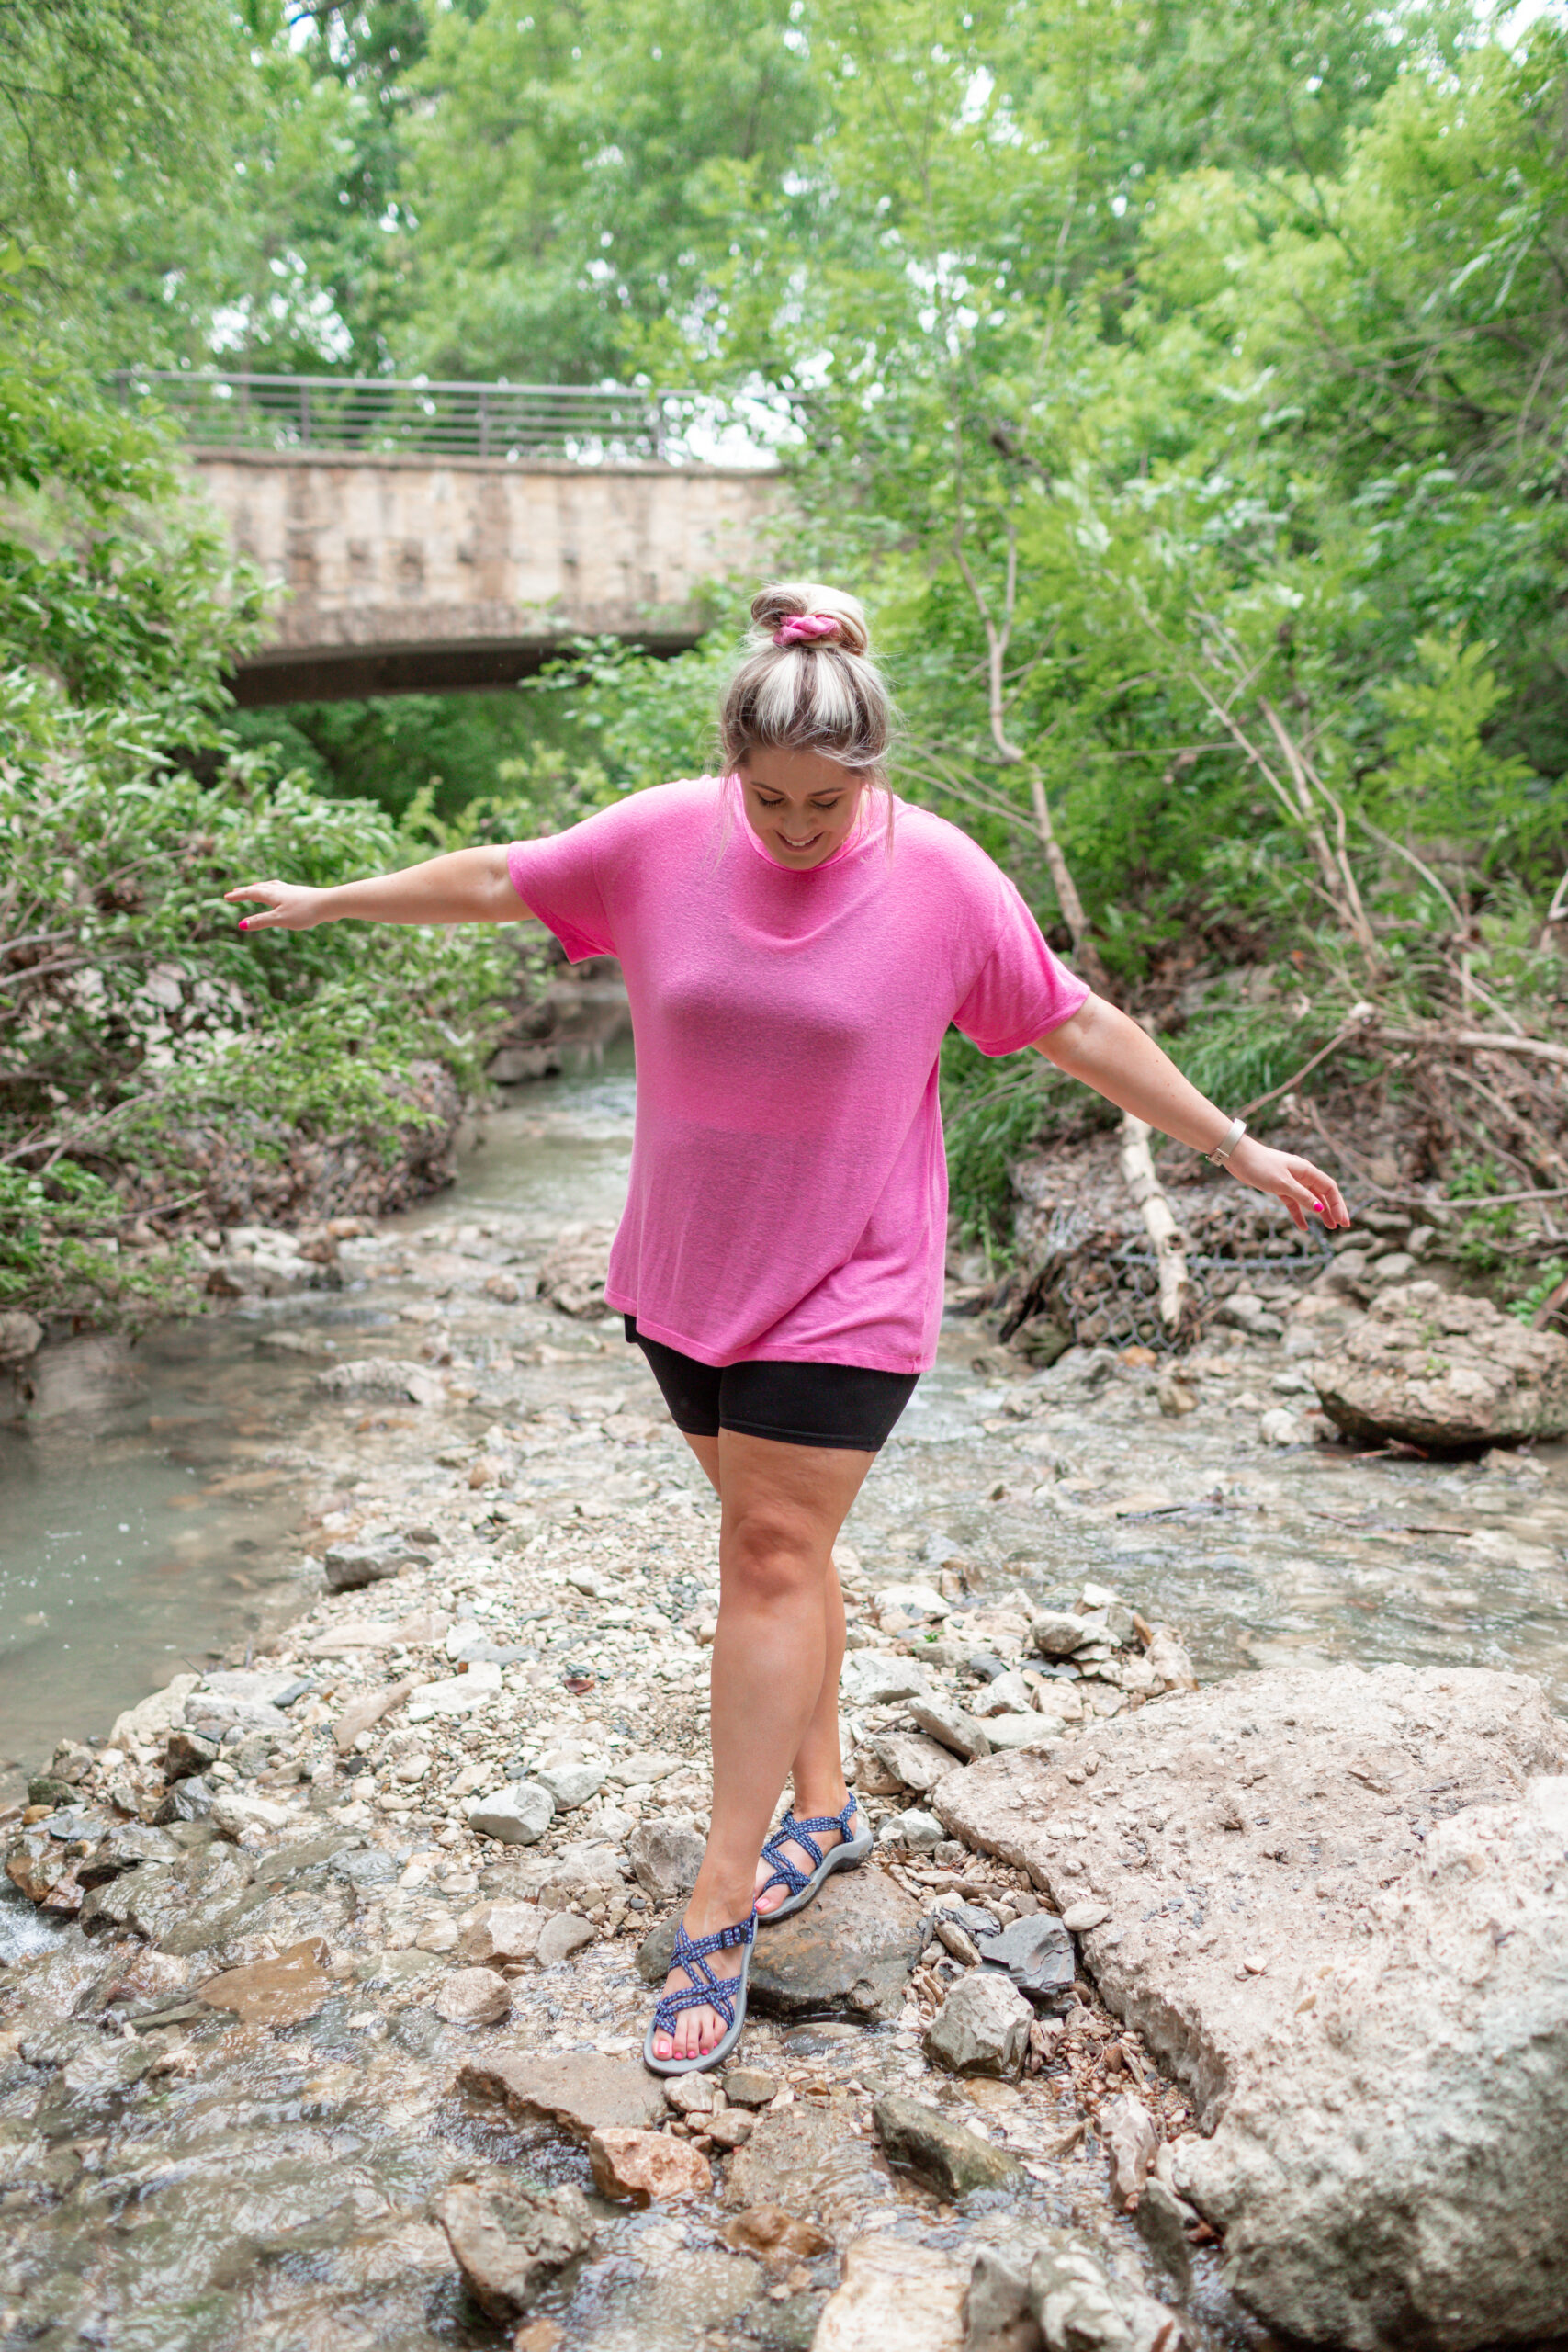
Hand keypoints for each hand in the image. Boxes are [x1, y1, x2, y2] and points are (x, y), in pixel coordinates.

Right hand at [224, 880, 329, 932]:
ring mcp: (292, 891)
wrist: (330, 903)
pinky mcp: (302, 895)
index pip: (251, 893)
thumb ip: (261, 921)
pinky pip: (283, 890)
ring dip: (261, 887)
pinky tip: (283, 894)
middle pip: (260, 888)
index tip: (227, 896)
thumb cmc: (305, 911)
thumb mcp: (280, 919)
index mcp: (273, 895)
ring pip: (272, 887)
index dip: (239, 896)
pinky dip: (276, 890)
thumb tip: (241, 925)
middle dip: (247, 890)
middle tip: (236, 891)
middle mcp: (281, 890)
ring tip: (257, 886)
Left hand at [1226, 1137, 1349, 1233]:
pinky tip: (1304, 1227)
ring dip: (1320, 1213)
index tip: (1342, 1221)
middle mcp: (1302, 1175)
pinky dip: (1299, 1214)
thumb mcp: (1283, 1183)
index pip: (1330, 1188)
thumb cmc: (1260, 1165)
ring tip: (1329, 1228)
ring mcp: (1291, 1181)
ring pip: (1310, 1199)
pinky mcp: (1279, 1187)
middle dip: (1333, 1210)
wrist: (1238, 1156)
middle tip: (1341, 1226)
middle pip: (1323, 1194)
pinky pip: (1294, 1202)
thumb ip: (1301, 1196)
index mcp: (1307, 1171)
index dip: (1338, 1205)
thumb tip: (1319, 1209)